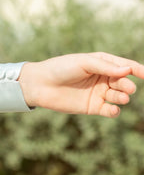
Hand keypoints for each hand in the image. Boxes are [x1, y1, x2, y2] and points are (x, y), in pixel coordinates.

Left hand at [18, 52, 143, 117]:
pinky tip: (113, 109)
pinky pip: (109, 110)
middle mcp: (103, 78)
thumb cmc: (61, 68)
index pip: (125, 66)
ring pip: (119, 96)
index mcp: (102, 63)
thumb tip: (127, 70)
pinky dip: (114, 111)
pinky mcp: (92, 107)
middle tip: (126, 88)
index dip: (138, 70)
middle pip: (124, 81)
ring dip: (123, 97)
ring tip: (120, 97)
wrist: (40, 84)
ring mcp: (99, 93)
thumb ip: (105, 67)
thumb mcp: (84, 63)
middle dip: (127, 84)